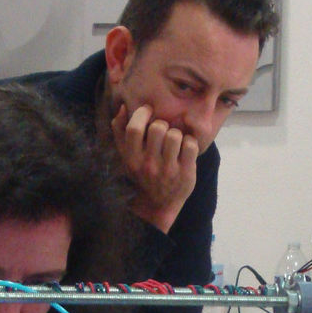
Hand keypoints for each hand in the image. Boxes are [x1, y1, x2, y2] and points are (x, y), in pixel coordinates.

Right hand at [112, 102, 199, 232]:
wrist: (157, 205)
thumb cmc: (141, 174)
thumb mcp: (126, 157)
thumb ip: (120, 132)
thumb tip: (124, 107)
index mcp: (132, 158)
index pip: (134, 129)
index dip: (142, 114)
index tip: (148, 111)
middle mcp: (149, 165)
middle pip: (157, 128)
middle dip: (162, 124)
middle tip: (163, 131)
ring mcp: (168, 170)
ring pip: (175, 135)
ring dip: (176, 134)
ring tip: (174, 141)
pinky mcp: (185, 173)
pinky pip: (190, 145)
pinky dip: (190, 142)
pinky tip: (185, 148)